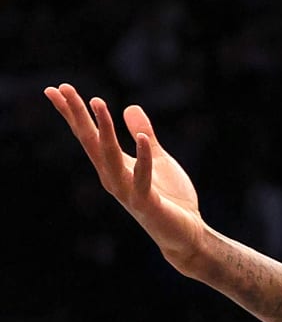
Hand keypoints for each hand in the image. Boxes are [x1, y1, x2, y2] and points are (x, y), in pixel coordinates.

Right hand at [45, 85, 205, 271]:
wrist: (185, 233)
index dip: (73, 112)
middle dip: (77, 114)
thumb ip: (144, 136)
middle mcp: (113, 177)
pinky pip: (141, 178)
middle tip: (62, 88)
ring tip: (96, 102)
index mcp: (114, 165)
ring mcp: (127, 191)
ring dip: (103, 129)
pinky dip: (141, 158)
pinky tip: (140, 138)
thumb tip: (130, 107)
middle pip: (90, 141)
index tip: (56, 88)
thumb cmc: (170, 198)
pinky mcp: (146, 203)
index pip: (89, 134)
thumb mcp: (158, 159)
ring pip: (109, 156)